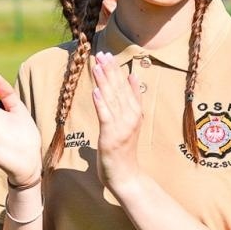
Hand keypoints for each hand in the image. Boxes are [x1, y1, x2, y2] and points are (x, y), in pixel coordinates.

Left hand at [88, 51, 144, 197]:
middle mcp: (131, 116)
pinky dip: (100, 103)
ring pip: (112, 99)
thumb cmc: (123, 152)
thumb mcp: (128, 126)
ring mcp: (122, 126)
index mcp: (135, 112)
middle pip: (119, 89)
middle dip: (110, 70)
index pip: (125, 86)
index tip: (110, 55)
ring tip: (97, 65)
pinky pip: (105, 116)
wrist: (126, 176)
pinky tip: (95, 91)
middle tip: (102, 53)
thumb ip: (127, 105)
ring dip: (104, 81)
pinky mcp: (111, 136)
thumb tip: (129, 81)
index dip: (117, 70)